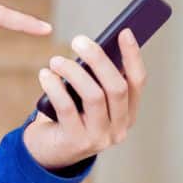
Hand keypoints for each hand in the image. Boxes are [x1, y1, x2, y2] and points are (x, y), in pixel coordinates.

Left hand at [22, 28, 146, 170]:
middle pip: (116, 88)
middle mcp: (119, 128)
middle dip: (99, 60)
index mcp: (128, 113)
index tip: (124, 31)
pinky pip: (67, 108)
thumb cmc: (71, 115)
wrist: (48, 151)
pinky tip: (45, 75)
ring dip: (73, 72)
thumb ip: (95, 78)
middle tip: (78, 40)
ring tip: (56, 60)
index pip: (137, 81)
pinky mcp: (76, 142)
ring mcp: (99, 138)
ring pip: (94, 97)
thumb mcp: (86, 97)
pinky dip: (55, 87)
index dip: (133, 55)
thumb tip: (93, 46)